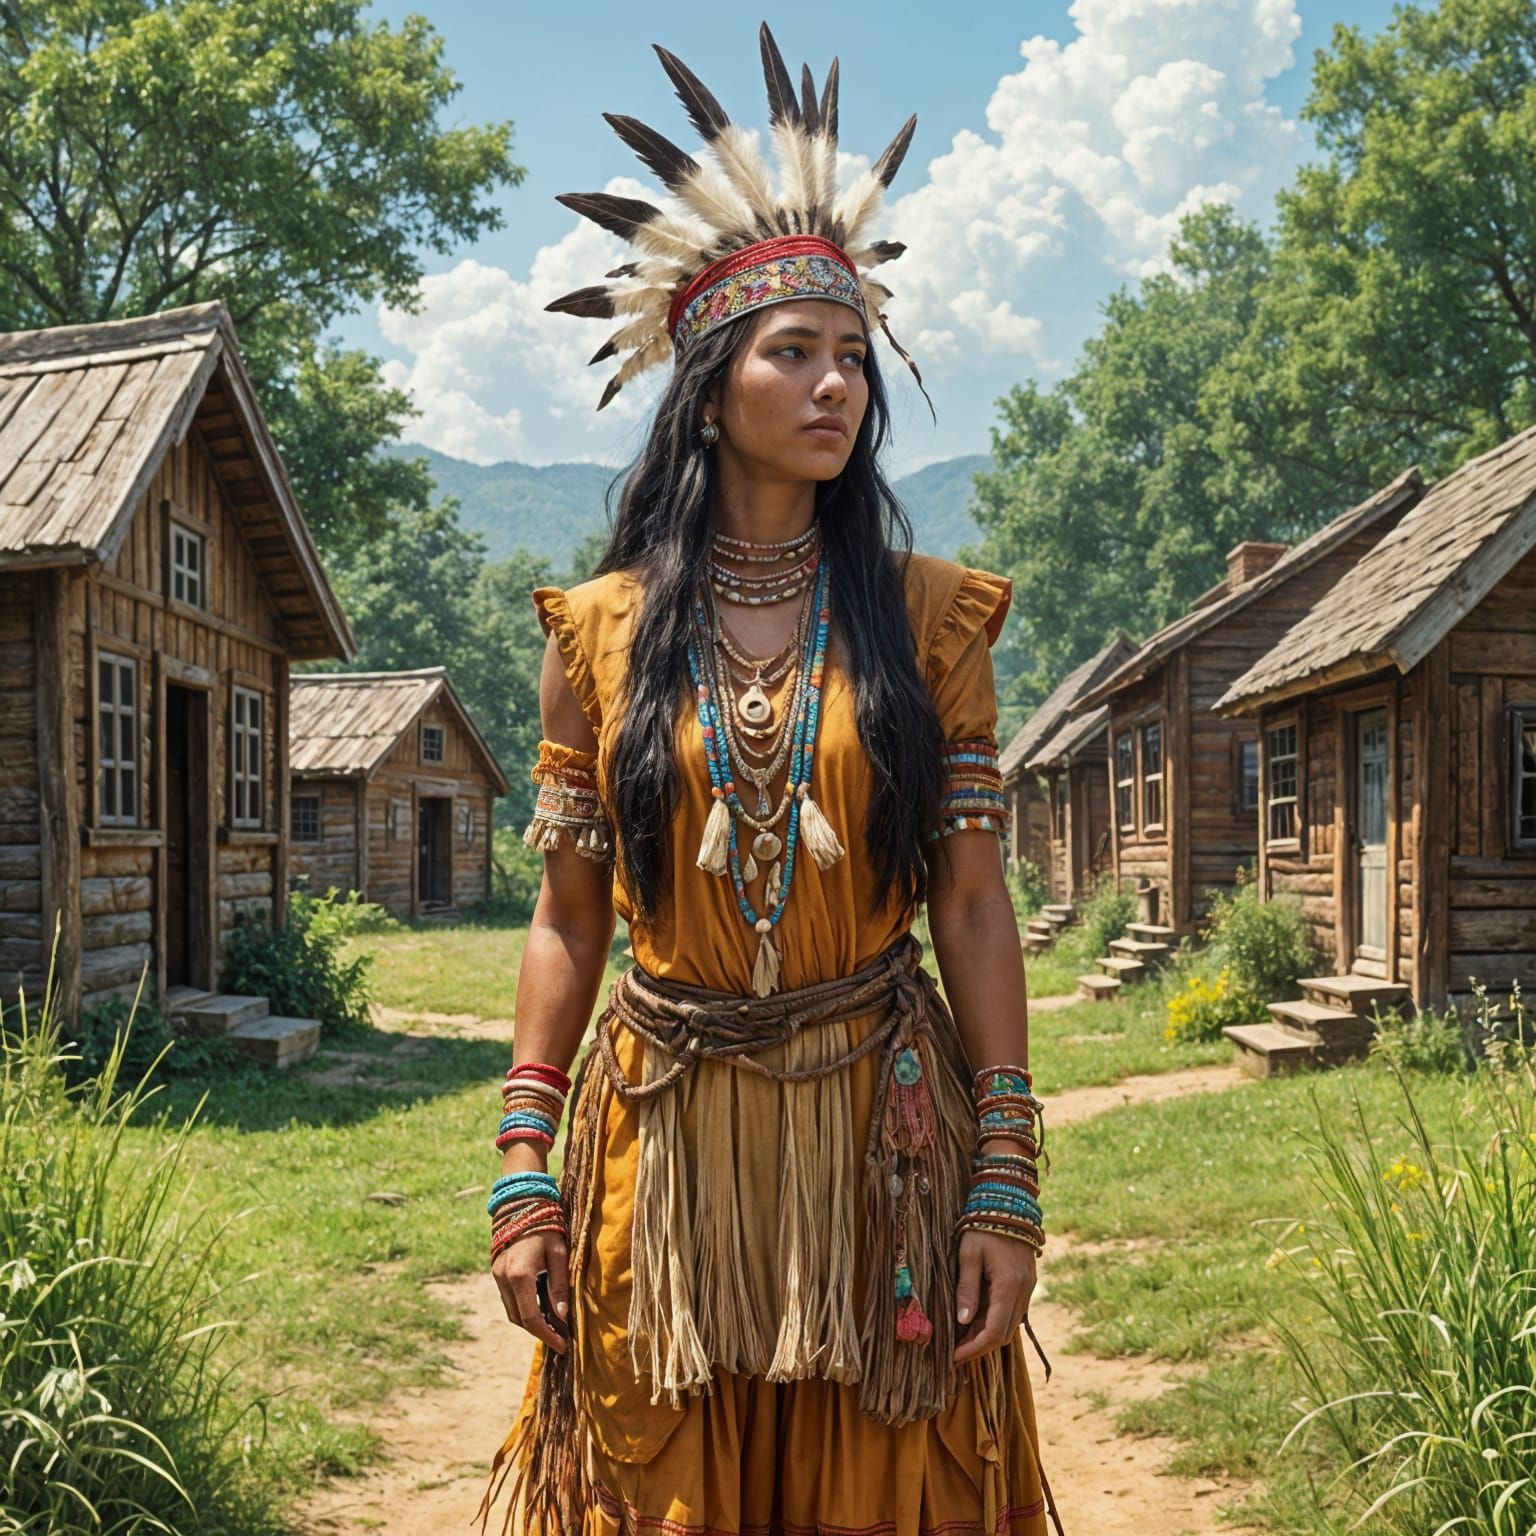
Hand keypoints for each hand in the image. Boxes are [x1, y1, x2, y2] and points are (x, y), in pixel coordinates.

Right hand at [492, 1228, 570, 1353]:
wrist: (522, 1202)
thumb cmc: (547, 1226)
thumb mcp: (559, 1254)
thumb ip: (559, 1286)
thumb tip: (562, 1316)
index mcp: (520, 1275)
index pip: (531, 1318)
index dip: (548, 1335)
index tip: (563, 1346)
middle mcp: (504, 1278)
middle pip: (519, 1319)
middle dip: (539, 1331)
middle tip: (560, 1337)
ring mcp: (497, 1275)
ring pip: (512, 1311)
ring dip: (531, 1320)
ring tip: (553, 1324)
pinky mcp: (497, 1271)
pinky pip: (509, 1299)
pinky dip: (524, 1307)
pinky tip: (541, 1306)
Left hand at [953, 1230, 1037, 1363]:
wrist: (1008, 1204)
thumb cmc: (983, 1227)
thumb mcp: (969, 1255)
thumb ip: (967, 1289)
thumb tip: (963, 1322)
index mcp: (1009, 1286)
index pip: (995, 1332)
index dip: (975, 1348)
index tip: (955, 1356)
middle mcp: (1023, 1292)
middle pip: (1005, 1334)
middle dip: (980, 1345)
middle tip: (955, 1349)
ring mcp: (1027, 1288)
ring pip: (1009, 1324)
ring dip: (987, 1333)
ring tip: (961, 1335)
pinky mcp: (1026, 1283)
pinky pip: (1012, 1311)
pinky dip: (994, 1319)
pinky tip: (975, 1316)